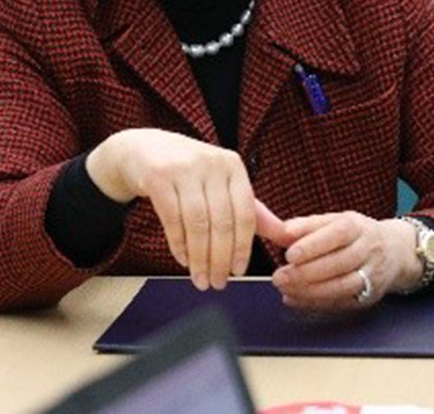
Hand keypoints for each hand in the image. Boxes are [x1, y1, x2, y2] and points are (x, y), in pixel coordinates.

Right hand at [86, 128, 259, 290]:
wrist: (146, 149)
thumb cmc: (191, 172)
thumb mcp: (223, 183)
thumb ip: (252, 211)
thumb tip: (287, 237)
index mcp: (233, 165)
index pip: (245, 212)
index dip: (243, 247)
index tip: (238, 272)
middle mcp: (211, 163)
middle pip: (221, 221)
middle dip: (220, 259)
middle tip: (218, 283)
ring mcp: (184, 168)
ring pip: (197, 223)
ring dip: (199, 257)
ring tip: (200, 279)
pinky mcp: (158, 176)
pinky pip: (172, 219)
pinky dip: (178, 244)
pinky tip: (182, 259)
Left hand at [268, 212, 421, 310]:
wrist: (394, 251)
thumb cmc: (354, 234)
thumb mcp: (333, 220)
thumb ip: (306, 225)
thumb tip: (280, 230)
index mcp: (357, 226)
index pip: (338, 234)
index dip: (313, 245)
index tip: (289, 254)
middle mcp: (368, 250)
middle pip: (340, 263)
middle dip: (307, 273)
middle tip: (279, 277)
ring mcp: (372, 275)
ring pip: (343, 286)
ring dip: (311, 291)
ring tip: (285, 289)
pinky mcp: (370, 297)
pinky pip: (342, 303)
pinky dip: (316, 303)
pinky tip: (295, 299)